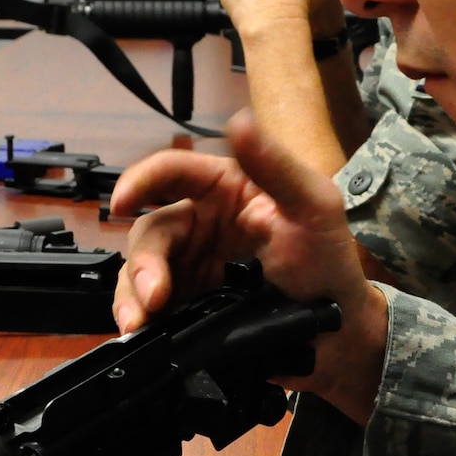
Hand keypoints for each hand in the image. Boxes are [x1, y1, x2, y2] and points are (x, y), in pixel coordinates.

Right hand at [111, 110, 387, 423]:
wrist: (334, 336)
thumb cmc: (329, 264)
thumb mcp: (313, 208)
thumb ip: (276, 166)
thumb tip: (238, 119)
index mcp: (225, 187)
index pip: (171, 172)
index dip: (140, 181)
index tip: (120, 203)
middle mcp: (200, 224)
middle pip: (150, 231)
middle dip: (143, 264)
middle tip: (155, 297)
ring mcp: (190, 266)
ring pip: (140, 271)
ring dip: (132, 295)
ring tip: (139, 324)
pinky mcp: (185, 305)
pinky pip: (147, 307)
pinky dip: (138, 318)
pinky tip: (141, 335)